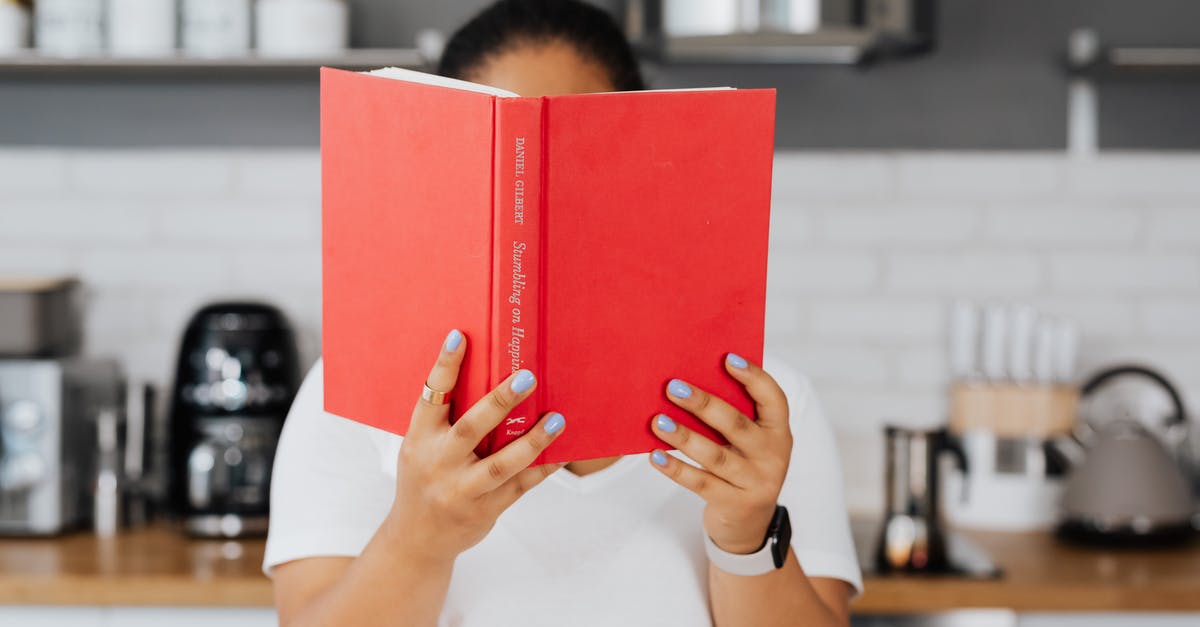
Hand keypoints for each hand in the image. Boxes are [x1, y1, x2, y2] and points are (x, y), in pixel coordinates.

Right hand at [385, 329, 566, 564]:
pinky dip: (542, 468)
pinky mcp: (484, 510)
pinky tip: (561, 453)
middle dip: (500, 401)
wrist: (417, 539)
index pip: (431, 397)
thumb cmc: (425, 479)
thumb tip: (491, 377)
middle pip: (471, 427)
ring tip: (557, 419)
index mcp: (418, 440)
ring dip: (532, 440)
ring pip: (501, 464)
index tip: (460, 336)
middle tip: (527, 377)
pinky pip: (519, 486)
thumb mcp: (421, 448)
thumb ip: (446, 421)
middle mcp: (437, 463)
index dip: (445, 366)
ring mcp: (460, 490)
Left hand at [648, 353, 792, 553]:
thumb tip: (690, 381)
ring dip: (684, 436)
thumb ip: (733, 415)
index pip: (773, 398)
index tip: (727, 358)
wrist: (749, 524)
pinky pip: (701, 483)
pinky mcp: (735, 504)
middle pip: (735, 424)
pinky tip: (656, 456)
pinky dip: (676, 469)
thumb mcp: (749, 442)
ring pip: (715, 455)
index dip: (753, 377)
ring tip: (658, 422)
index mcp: (778, 431)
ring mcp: (756, 482)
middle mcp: (773, 455)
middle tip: (673, 387)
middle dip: (703, 403)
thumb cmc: (741, 466)